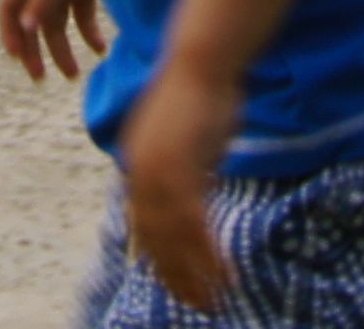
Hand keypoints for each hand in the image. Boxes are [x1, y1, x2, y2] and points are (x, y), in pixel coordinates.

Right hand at [0, 0, 105, 83]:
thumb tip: (26, 29)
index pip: (9, 5)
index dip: (9, 31)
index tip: (16, 57)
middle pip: (33, 21)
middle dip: (35, 50)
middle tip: (40, 78)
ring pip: (59, 23)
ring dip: (63, 49)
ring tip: (73, 75)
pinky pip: (84, 16)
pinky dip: (90, 34)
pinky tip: (101, 49)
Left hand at [117, 65, 239, 308]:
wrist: (201, 61)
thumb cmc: (202, 93)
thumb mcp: (186, 137)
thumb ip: (186, 168)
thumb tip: (194, 188)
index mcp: (137, 165)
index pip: (142, 224)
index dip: (158, 256)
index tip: (172, 280)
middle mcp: (141, 174)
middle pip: (154, 241)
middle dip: (175, 276)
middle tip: (195, 303)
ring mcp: (159, 175)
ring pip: (174, 242)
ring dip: (194, 275)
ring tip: (212, 300)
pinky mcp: (182, 173)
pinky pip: (195, 228)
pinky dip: (209, 256)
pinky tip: (225, 274)